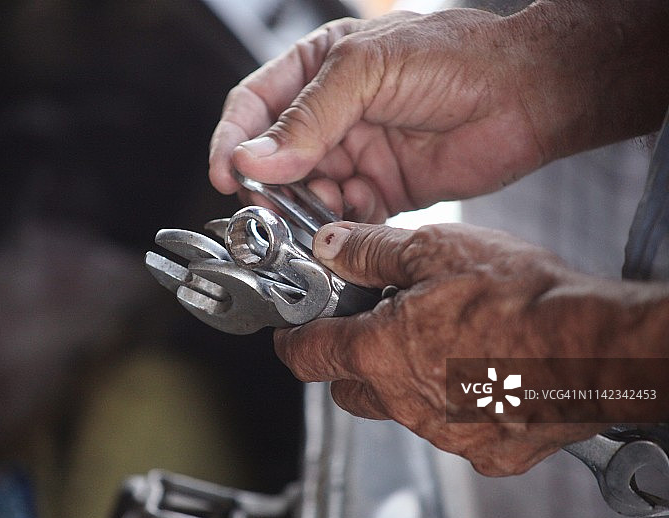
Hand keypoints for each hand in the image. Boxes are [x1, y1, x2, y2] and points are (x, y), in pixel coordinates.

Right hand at [210, 3, 668, 221]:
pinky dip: (339, 227)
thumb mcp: (367, 70)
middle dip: (268, 187)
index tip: (225, 175)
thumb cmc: (456, 57)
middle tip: (265, 210)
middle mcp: (333, 114)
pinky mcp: (382, 190)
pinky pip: (344, 217)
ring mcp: (357, 153)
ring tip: (310, 221)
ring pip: (307, 193)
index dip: (233, 140)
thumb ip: (309, 118)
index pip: (255, 106)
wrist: (526, 95)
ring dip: (302, 212)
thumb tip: (254, 159)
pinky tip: (350, 222)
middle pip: (276, 159)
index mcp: (319, 68)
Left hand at [274, 222, 615, 474]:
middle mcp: (404, 401)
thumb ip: (373, 251)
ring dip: (409, 380)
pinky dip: (457, 405)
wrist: (594, 346)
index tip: (292, 334)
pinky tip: (482, 374)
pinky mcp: (488, 451)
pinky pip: (455, 431)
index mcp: (380, 352)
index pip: (307, 354)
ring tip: (444, 342)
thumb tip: (333, 245)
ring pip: (403, 409)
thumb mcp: (434, 250)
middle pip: (351, 387)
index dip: (293, 340)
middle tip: (377, 330)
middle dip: (352, 360)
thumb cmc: (521, 298)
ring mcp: (445, 432)